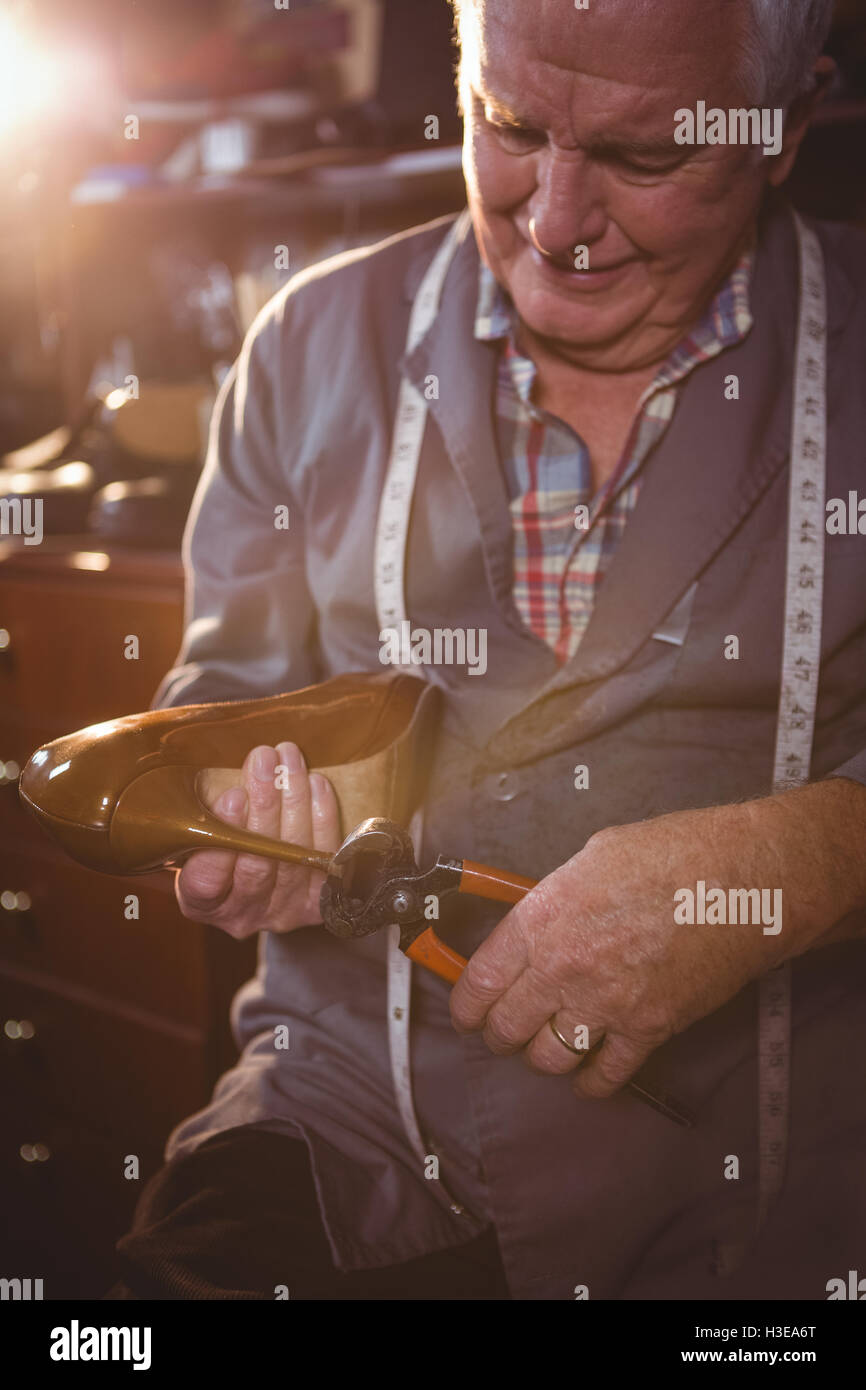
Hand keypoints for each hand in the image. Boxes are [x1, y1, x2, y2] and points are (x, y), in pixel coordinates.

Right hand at [175, 741, 339, 937]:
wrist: (261, 884)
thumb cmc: (220, 851)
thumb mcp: (196, 843)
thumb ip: (203, 822)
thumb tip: (226, 779)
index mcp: (203, 904)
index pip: (208, 879)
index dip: (224, 836)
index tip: (234, 794)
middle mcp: (245, 915)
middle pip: (257, 863)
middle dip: (264, 804)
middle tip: (265, 760)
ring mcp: (286, 911)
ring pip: (294, 855)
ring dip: (294, 799)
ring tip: (289, 759)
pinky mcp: (320, 901)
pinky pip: (325, 854)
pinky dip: (323, 815)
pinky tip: (315, 783)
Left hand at [449, 801, 794, 1098]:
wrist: (741, 881)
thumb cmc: (671, 855)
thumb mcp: (590, 859)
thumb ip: (554, 900)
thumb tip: (535, 923)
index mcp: (542, 919)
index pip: (479, 981)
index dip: (465, 1005)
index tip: (466, 1011)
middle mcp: (564, 967)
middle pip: (507, 1028)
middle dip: (499, 1032)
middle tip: (503, 1029)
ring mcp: (606, 1003)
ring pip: (548, 1058)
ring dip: (542, 1055)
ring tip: (545, 1044)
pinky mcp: (648, 1029)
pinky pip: (605, 1074)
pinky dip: (591, 1082)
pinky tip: (588, 1074)